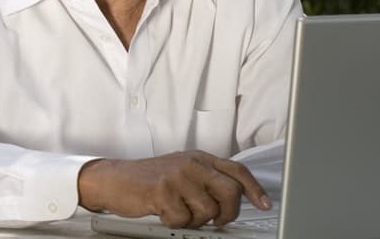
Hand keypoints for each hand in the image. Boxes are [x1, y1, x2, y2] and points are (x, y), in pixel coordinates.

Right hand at [77, 151, 271, 228]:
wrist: (115, 179)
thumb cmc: (148, 179)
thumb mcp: (181, 171)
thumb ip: (206, 180)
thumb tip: (234, 198)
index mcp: (198, 158)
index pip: (236, 171)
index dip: (254, 189)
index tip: (264, 204)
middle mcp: (191, 164)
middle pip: (230, 192)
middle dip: (227, 212)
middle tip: (214, 220)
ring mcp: (177, 176)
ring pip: (208, 211)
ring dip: (194, 220)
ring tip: (178, 212)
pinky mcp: (162, 191)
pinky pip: (182, 219)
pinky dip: (173, 222)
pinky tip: (163, 212)